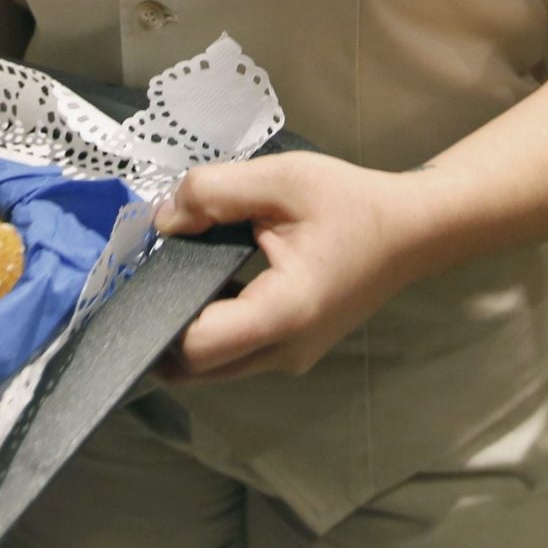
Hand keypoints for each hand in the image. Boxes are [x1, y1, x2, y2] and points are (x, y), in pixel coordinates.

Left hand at [155, 152, 431, 382]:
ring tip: (167, 282)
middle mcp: (285, 352)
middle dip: (163, 330)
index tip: (137, 281)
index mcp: (284, 313)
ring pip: (214, 369)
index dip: (158, 319)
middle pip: (197, 368)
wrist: (410, 230)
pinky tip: (200, 290)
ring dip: (185, 335)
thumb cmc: (350, 202)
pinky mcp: (293, 352)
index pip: (198, 347)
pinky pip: (235, 356)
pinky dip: (211, 332)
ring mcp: (291, 359)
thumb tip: (162, 221)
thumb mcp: (281, 179)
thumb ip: (214, 193)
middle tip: (140, 283)